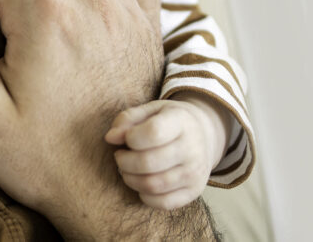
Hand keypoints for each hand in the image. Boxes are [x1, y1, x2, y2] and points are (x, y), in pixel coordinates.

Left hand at [105, 95, 226, 209]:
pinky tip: (141, 182)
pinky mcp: (194, 191)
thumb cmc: (166, 121)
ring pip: (153, 185)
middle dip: (124, 161)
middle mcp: (192, 149)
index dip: (130, 137)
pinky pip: (163, 202)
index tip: (126, 138)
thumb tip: (110, 138)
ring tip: (127, 169)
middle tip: (120, 156)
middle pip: (148, 163)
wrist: (202, 135)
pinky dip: (145, 195)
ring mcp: (195, 173)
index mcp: (181, 122)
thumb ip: (126, 120)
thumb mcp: (149, 111)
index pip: (153, 133)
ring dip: (130, 179)